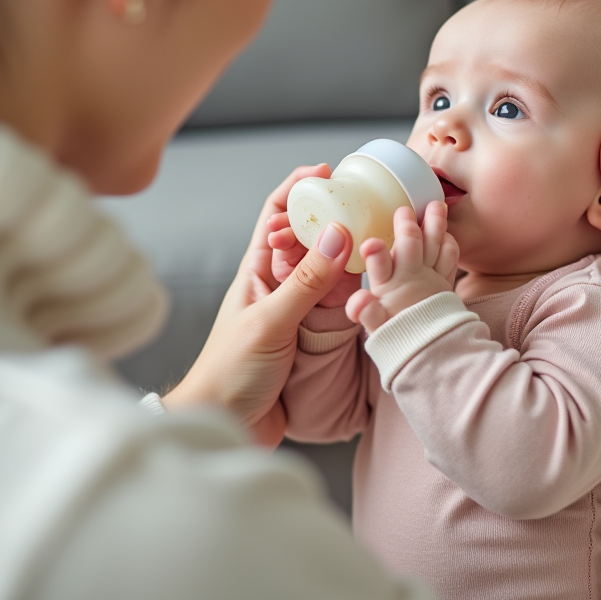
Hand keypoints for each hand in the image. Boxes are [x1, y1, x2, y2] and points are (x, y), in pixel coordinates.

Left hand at [163, 164, 353, 447]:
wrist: (222, 426)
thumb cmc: (229, 374)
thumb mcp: (270, 323)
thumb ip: (305, 282)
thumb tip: (336, 233)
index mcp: (257, 272)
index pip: (276, 214)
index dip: (298, 188)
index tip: (327, 173)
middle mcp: (277, 285)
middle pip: (309, 237)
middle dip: (334, 216)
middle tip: (367, 205)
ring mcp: (295, 310)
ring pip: (328, 270)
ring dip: (349, 254)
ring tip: (378, 240)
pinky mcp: (311, 337)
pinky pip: (336, 304)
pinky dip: (356, 291)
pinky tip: (374, 286)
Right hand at [345, 202, 457, 333]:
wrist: (428, 347)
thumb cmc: (395, 330)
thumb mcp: (375, 324)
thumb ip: (364, 311)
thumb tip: (358, 300)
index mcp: (386, 288)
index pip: (378, 268)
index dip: (374, 256)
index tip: (370, 245)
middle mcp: (410, 279)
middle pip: (410, 246)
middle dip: (406, 227)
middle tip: (403, 210)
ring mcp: (431, 278)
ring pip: (435, 245)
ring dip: (435, 225)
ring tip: (437, 205)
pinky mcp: (445, 279)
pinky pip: (451, 257)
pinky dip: (449, 241)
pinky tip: (445, 230)